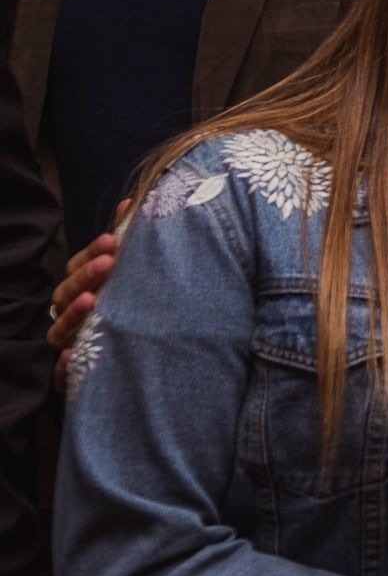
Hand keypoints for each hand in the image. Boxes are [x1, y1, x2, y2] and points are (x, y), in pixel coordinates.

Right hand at [50, 201, 125, 387]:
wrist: (139, 349)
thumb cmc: (126, 299)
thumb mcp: (125, 271)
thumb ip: (124, 238)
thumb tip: (130, 202)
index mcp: (81, 286)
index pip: (77, 265)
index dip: (91, 252)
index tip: (113, 240)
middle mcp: (70, 311)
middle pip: (67, 292)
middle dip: (85, 276)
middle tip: (108, 262)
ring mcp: (69, 340)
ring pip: (61, 328)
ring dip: (73, 313)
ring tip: (91, 300)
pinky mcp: (73, 371)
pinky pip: (61, 373)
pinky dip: (63, 366)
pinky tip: (71, 357)